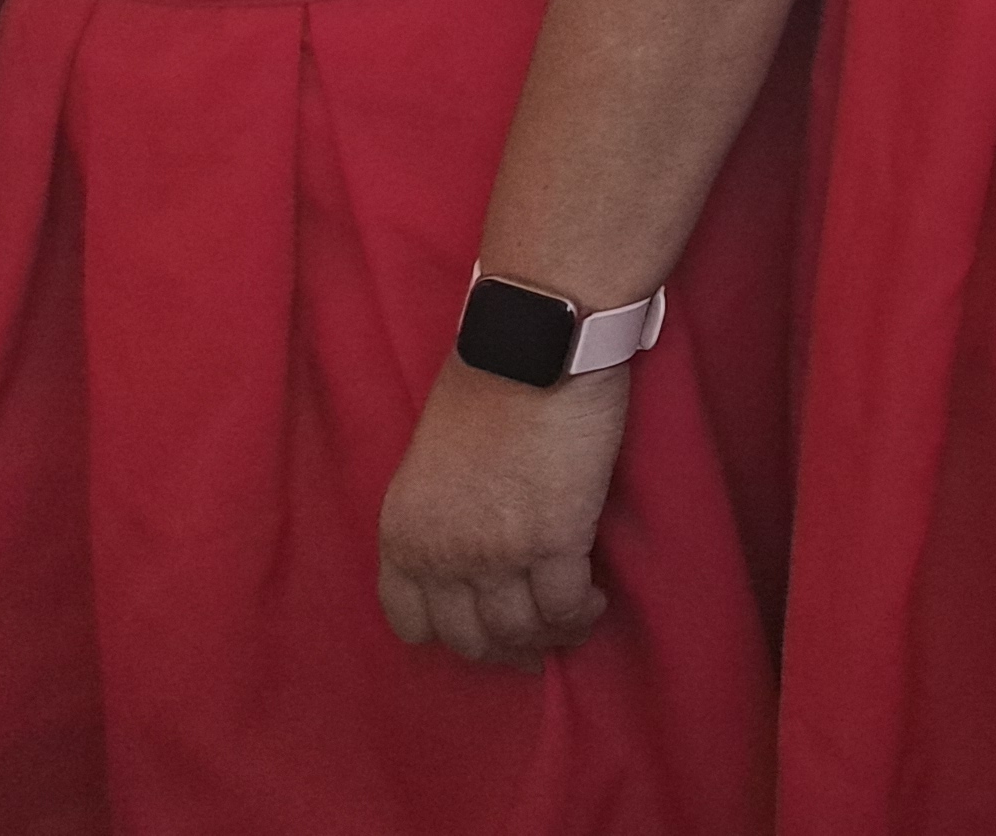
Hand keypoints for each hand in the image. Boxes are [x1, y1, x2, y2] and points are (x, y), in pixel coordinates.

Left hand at [376, 359, 625, 667]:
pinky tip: (593, 603)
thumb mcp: (433, 456)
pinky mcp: (554, 544)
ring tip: (571, 622)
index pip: (410, 620)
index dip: (447, 635)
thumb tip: (472, 533)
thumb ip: (442, 508)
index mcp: (402, 531)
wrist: (535, 344)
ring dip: (547, 636)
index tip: (478, 631)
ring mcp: (495, 555)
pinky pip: (564, 608)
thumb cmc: (490, 378)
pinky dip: (579, 616)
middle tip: (532, 645)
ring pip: (520, 632)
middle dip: (502, 649)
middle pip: (469, 638)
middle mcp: (440, 555)